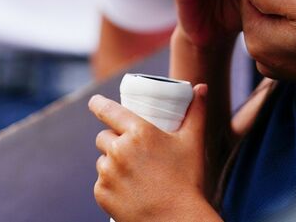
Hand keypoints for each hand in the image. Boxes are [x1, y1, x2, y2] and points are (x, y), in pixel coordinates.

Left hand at [89, 87, 219, 221]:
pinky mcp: (102, 194)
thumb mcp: (193, 142)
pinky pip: (100, 182)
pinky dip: (109, 184)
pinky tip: (123, 188)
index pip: (109, 111)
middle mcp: (119, 150)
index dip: (98, 104)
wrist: (176, 220)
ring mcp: (108, 173)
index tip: (93, 102)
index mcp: (139, 132)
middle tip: (130, 149)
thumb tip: (201, 86)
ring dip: (110, 162)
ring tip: (130, 171)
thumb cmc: (187, 179)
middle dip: (113, 139)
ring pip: (102, 161)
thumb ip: (196, 111)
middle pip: (104, 137)